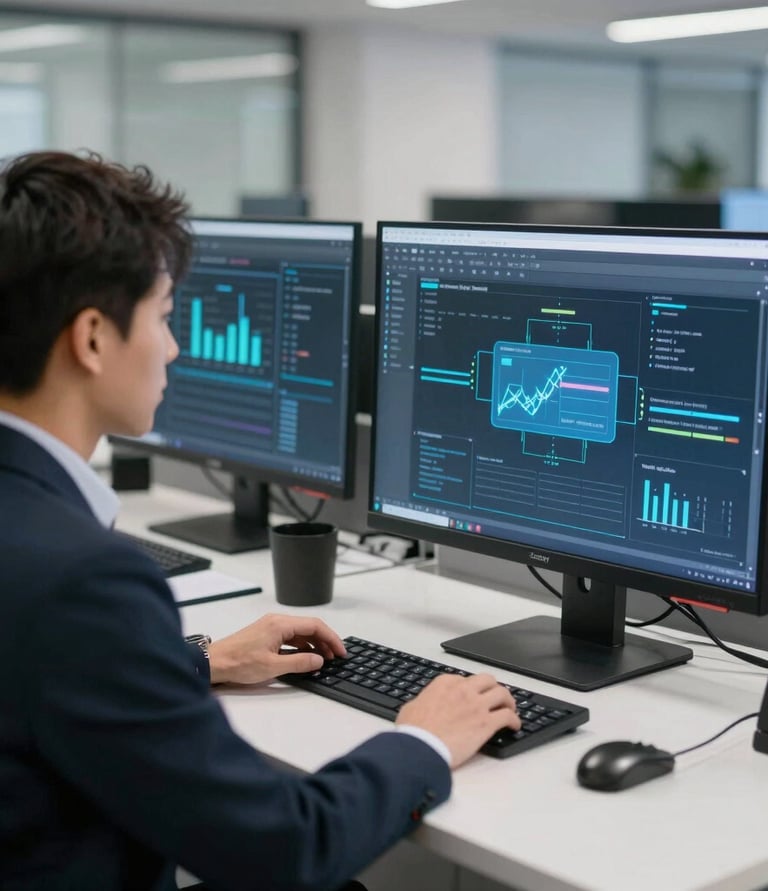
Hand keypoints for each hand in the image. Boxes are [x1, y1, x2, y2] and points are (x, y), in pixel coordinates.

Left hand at [207, 613, 345, 684]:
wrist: (214, 662)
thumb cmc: (239, 663)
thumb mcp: (273, 666)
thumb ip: (299, 662)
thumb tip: (319, 660)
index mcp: (280, 624)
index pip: (315, 625)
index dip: (331, 638)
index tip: (341, 651)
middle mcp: (277, 621)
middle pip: (309, 627)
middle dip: (325, 641)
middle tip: (335, 657)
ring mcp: (271, 627)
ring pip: (300, 632)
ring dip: (314, 644)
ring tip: (323, 659)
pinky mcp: (266, 635)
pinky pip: (291, 637)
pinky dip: (302, 646)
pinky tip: (306, 658)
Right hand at [396, 673, 519, 767]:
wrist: (421, 747)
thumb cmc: (414, 730)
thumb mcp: (412, 707)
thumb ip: (424, 701)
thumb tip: (424, 705)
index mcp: (445, 683)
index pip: (465, 680)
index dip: (471, 689)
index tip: (473, 697)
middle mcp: (463, 689)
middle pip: (488, 681)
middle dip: (493, 688)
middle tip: (496, 697)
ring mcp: (477, 705)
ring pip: (502, 693)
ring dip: (508, 701)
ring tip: (510, 709)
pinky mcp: (486, 723)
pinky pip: (507, 716)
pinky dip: (514, 720)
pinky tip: (514, 726)